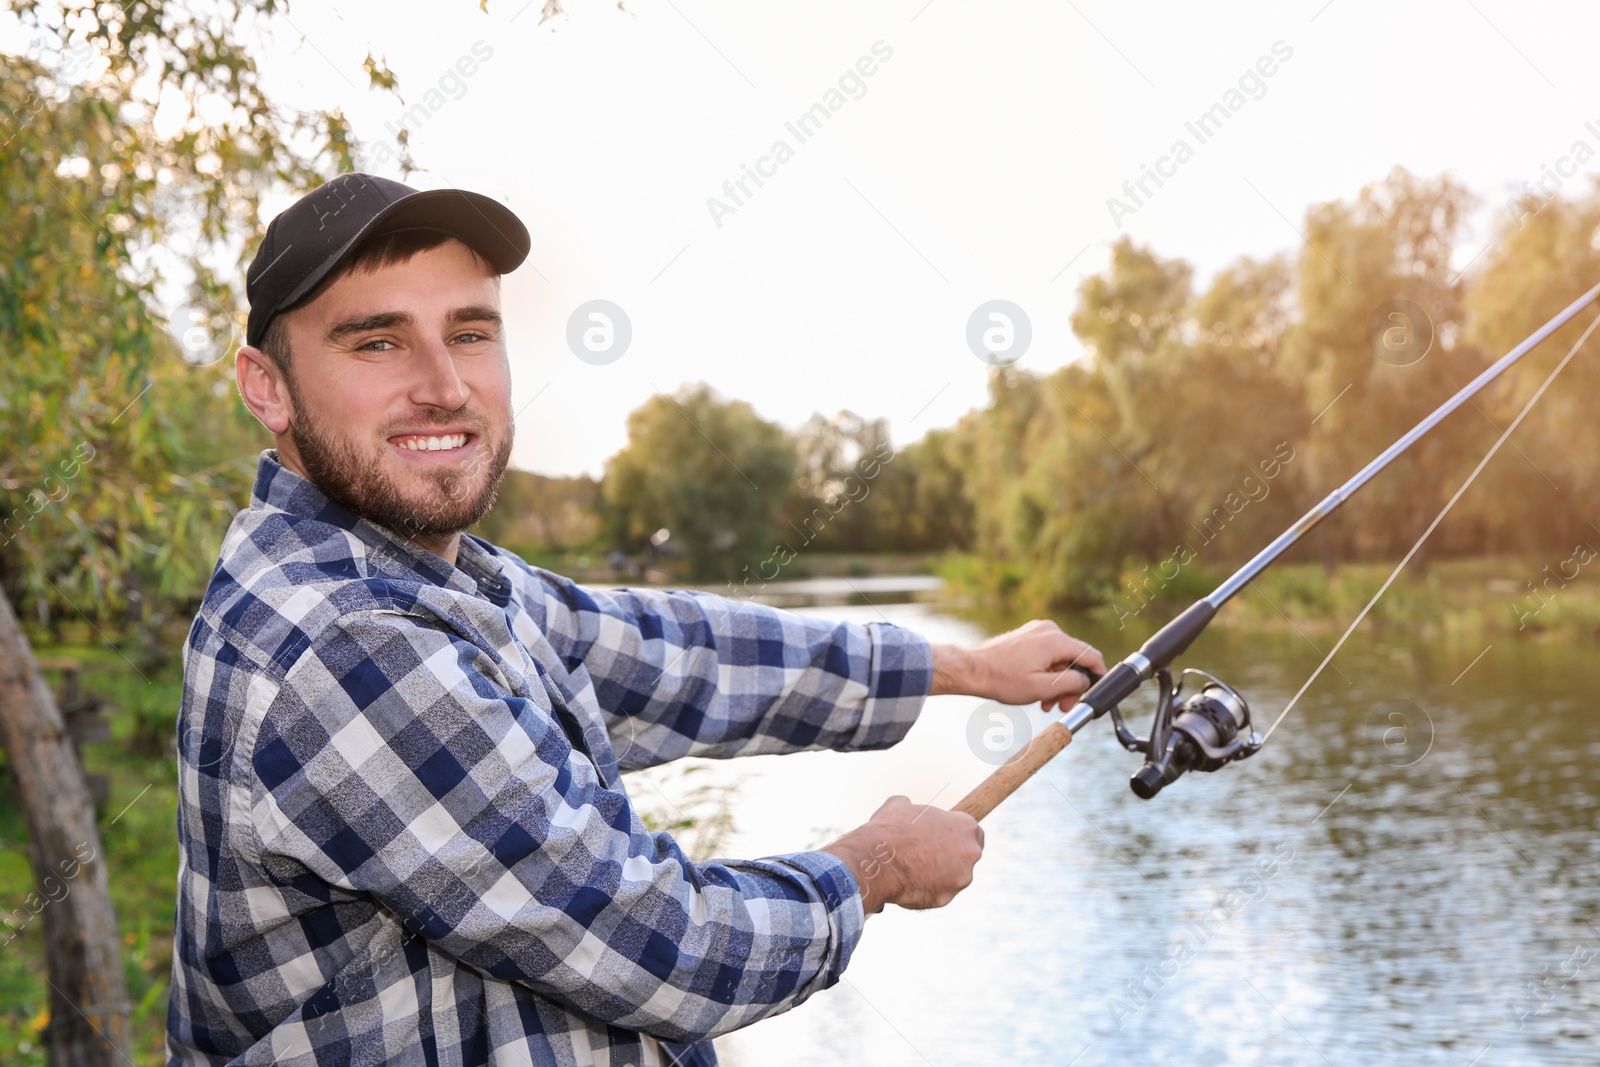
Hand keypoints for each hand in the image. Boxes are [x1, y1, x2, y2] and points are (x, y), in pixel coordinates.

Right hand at [820, 796, 983, 913]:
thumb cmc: (890, 829)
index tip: (944, 839)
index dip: (957, 836)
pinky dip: (925, 890)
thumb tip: (905, 805)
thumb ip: (912, 807)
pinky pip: (937, 894)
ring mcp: (961, 878)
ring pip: (952, 878)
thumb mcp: (899, 806)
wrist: (877, 860)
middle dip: (950, 857)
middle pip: (966, 856)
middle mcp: (970, 853)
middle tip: (927, 855)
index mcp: (966, 826)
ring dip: (937, 875)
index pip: (973, 832)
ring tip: (911, 869)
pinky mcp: (946, 899)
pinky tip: (906, 883)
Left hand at [931, 619, 1105, 711]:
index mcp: (1055, 640)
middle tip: (1062, 706)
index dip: (1097, 674)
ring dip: (1057, 682)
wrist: (973, 670)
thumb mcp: (1042, 687)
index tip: (1096, 690)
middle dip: (1070, 684)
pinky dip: (1046, 673)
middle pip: (1073, 659)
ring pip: (1059, 659)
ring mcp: (1037, 631)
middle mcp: (1048, 630)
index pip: (1090, 655)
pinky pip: (1047, 655)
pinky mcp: (1028, 636)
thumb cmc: (1003, 679)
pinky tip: (1038, 691)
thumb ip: (1071, 683)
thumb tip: (1086, 680)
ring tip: (1046, 703)